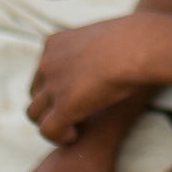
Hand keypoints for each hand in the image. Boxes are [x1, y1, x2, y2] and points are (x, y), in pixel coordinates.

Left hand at [26, 17, 153, 143]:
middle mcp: (48, 63)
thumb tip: (108, 54)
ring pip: (35, 113)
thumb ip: (95, 48)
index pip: (43, 71)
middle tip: (73, 113)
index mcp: (55, 43)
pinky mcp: (63, 107)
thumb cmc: (132, 39)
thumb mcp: (104, 36)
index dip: (56, 87)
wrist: (136, 47)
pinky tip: (75, 134)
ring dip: (52, 122)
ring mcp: (53, 85)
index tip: (75, 93)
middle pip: (35, 93)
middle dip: (50, 106)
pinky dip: (59, 136)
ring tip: (73, 127)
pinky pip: (48, 130)